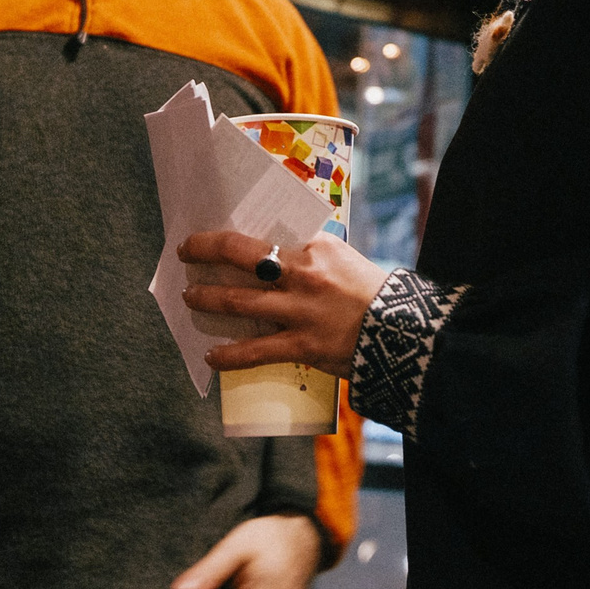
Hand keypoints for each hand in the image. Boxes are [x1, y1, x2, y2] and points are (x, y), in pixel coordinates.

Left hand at [179, 230, 387, 378]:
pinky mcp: (302, 345)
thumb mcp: (344, 261)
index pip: (263, 232)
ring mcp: (300, 310)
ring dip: (207, 299)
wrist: (405, 333)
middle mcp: (303, 273)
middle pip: (240, 255)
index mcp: (315, 246)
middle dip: (205, 251)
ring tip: (189, 298)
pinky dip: (229, 355)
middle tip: (185, 252)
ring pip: (238, 301)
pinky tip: (211, 356)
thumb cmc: (374, 294)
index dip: (230, 233)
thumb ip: (310, 256)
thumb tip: (271, 254)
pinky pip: (256, 350)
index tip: (209, 234)